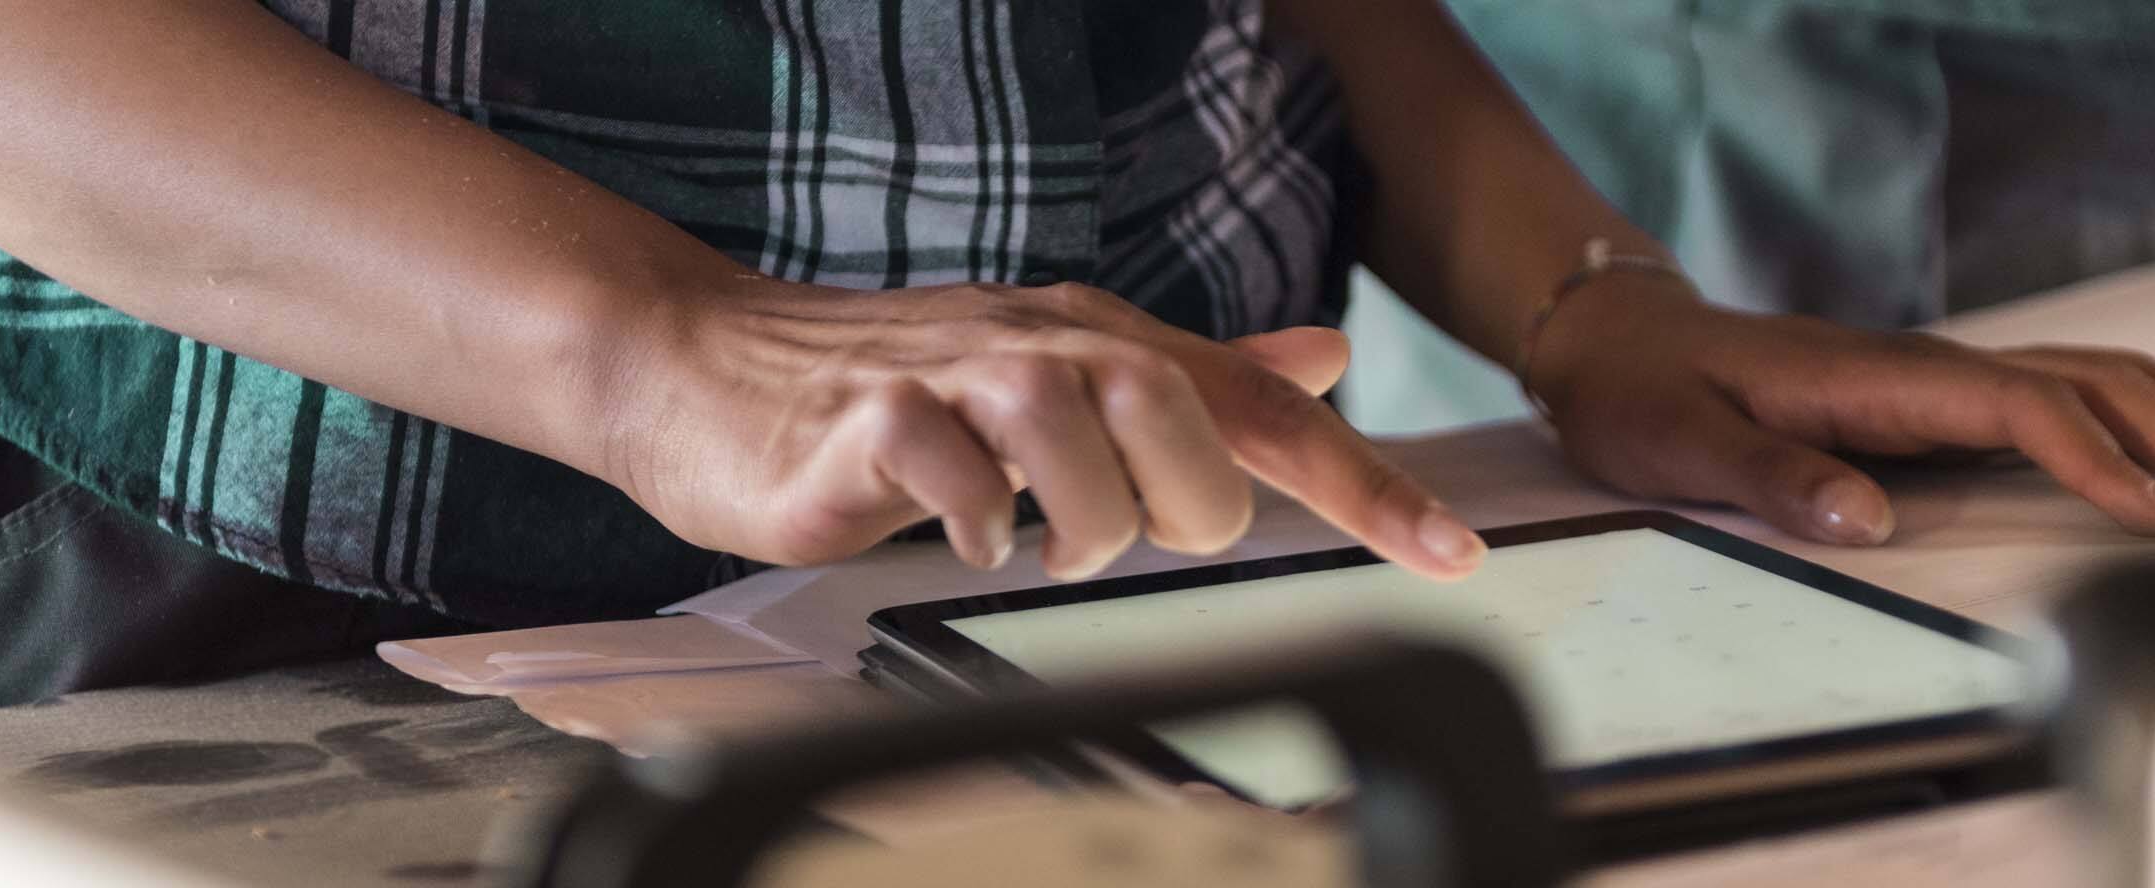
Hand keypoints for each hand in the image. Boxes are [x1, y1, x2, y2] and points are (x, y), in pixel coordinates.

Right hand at [598, 280, 1487, 579]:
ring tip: (1038, 539)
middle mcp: (1046, 341)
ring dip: (1080, 522)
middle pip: (1189, 425)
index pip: (1263, 411)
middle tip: (1113, 532)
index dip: (1366, 484)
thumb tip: (1323, 363)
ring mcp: (959, 374)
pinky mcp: (875, 421)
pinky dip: (983, 522)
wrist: (704, 368)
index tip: (1450, 551)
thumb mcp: (1058, 369)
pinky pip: (965, 478)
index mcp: (1102, 340)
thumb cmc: (886, 387)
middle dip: (1180, 509)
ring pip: (1086, 443)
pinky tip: (968, 530)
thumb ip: (1198, 378)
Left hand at [1524, 284, 2154, 544]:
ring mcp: (1946, 373)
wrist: (1620, 339)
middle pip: (2100, 386)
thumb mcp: (1686, 443)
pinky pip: (2073, 397)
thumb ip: (1773, 480)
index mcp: (1884, 377)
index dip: (2104, 465)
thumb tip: (1864, 518)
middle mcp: (1934, 364)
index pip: (2027, 412)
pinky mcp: (1944, 393)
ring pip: (2104, 381)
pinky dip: (2151, 422)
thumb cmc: (1650, 393)